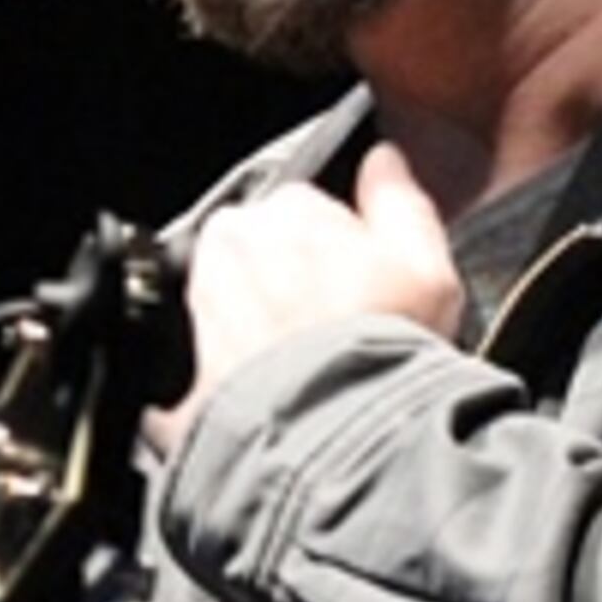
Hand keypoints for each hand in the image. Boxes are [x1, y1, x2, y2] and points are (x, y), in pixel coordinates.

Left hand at [149, 142, 464, 456]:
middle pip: (260, 254)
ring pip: (227, 304)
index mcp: (288, 210)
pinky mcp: (173, 371)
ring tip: (304, 371)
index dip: (338, 255)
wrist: (328, 440)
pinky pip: (196, 367)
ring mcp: (196, 307)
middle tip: (333, 334)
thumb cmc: (382, 354)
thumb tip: (383, 161)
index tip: (358, 291)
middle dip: (289, 285)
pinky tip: (266, 400)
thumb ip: (401, 201)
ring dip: (257, 329)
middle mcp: (229, 248)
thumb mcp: (427, 267)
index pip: (307, 213)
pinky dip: (225, 381)